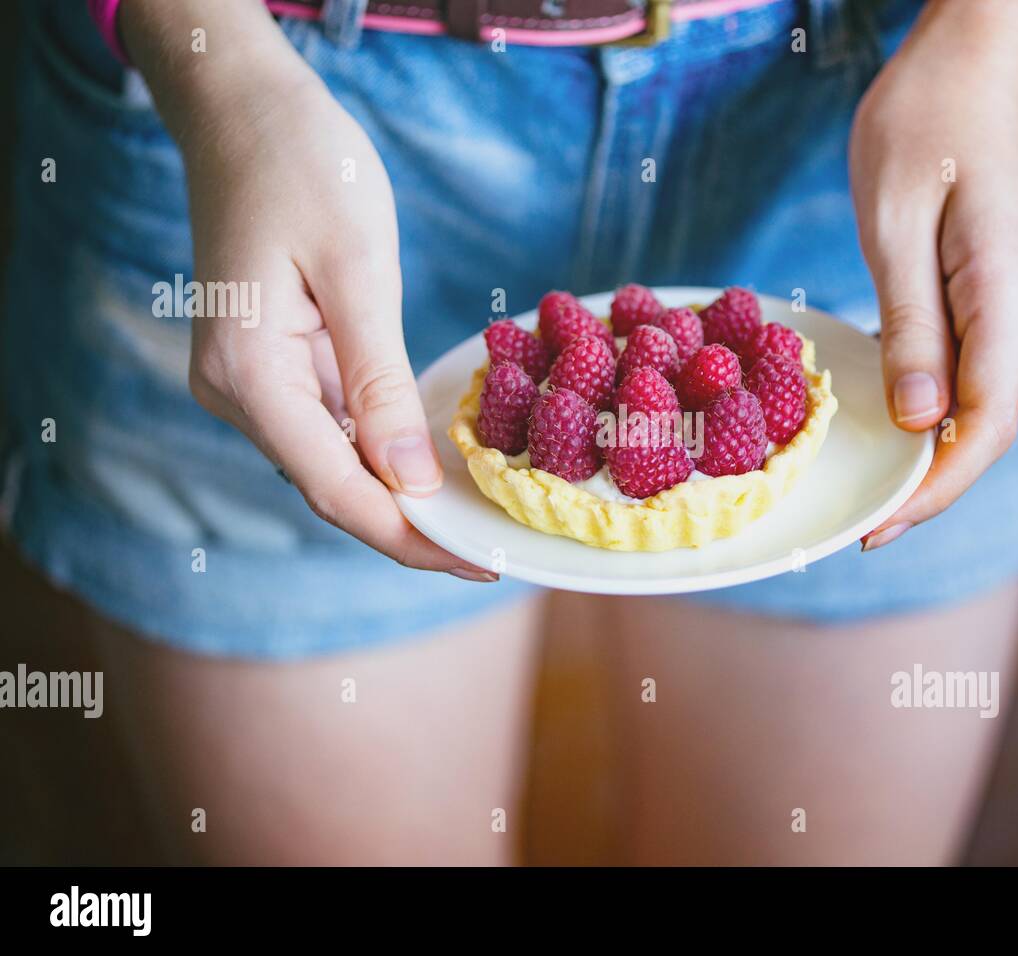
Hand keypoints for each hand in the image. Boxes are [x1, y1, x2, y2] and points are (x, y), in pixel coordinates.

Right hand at [122, 0, 493, 578]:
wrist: (243, 107)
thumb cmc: (303, 166)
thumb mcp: (356, 271)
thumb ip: (377, 381)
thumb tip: (408, 481)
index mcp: (249, 376)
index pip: (338, 490)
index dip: (412, 538)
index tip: (482, 563)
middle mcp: (238, 393)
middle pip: (334, 489)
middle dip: (413, 528)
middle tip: (493, 552)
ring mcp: (250, 381)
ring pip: (333, 465)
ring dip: (401, 497)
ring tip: (477, 521)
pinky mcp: (271, 363)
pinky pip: (331, 428)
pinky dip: (382, 453)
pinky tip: (434, 465)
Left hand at [850, 0, 1017, 550]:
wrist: (977, 66)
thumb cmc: (929, 122)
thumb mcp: (897, 223)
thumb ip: (912, 326)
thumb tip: (920, 424)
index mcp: (1011, 295)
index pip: (985, 423)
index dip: (933, 488)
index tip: (876, 529)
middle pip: (982, 425)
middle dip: (921, 481)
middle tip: (850, 523)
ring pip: (974, 404)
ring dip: (921, 448)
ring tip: (855, 482)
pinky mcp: (1005, 302)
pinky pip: (968, 372)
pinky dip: (924, 404)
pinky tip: (880, 421)